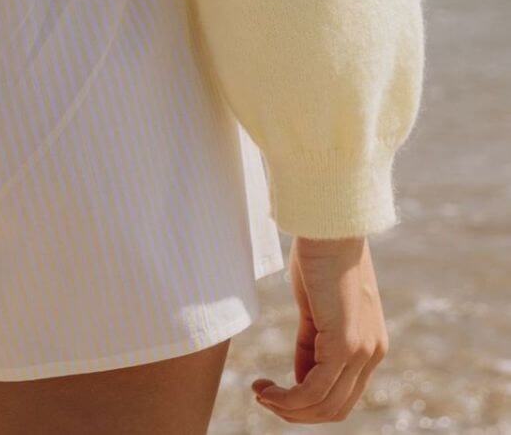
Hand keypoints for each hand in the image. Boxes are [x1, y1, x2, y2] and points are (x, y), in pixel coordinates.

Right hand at [252, 235, 388, 422]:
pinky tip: (266, 391)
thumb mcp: (316, 305)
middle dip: (297, 412)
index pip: (341, 393)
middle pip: (335, 408)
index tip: (274, 390)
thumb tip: (301, 375)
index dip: (306, 400)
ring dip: (288, 408)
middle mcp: (372, 353)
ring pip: (325, 405)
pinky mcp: (345, 343)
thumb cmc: (320, 253)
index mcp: (370, 344)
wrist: (329, 221)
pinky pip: (314, 389)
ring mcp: (362, 350)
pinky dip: (287, 399)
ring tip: (261, 395)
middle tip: (264, 398)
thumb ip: (313, 340)